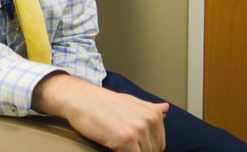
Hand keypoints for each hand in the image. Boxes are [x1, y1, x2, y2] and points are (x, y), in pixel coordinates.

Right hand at [32, 73, 168, 151]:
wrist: (81, 99)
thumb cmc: (102, 103)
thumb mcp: (129, 102)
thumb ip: (148, 108)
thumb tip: (166, 108)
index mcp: (153, 114)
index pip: (159, 145)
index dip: (145, 148)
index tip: (132, 144)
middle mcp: (149, 120)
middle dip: (139, 151)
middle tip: (120, 143)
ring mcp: (139, 129)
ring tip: (115, 143)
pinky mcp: (127, 139)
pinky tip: (114, 148)